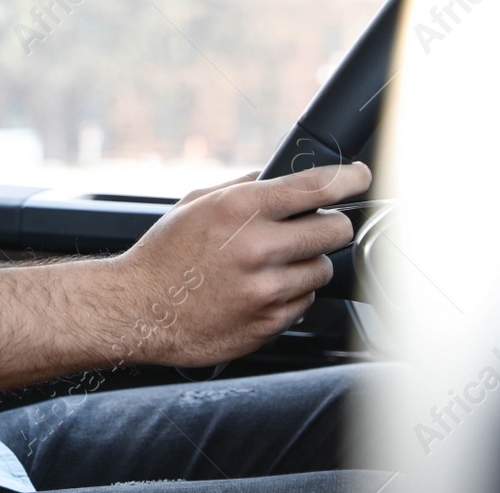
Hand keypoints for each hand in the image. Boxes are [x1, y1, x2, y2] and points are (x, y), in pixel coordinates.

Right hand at [105, 161, 370, 367]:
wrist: (138, 309)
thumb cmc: (163, 256)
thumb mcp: (194, 205)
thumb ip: (242, 188)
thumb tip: (281, 177)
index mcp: (238, 209)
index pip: (316, 188)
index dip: (349, 178)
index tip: (361, 176)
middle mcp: (256, 247)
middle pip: (335, 230)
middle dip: (328, 226)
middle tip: (310, 228)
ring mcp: (265, 289)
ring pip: (322, 268)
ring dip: (306, 264)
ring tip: (268, 265)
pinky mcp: (269, 322)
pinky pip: (305, 301)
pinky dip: (290, 294)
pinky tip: (258, 290)